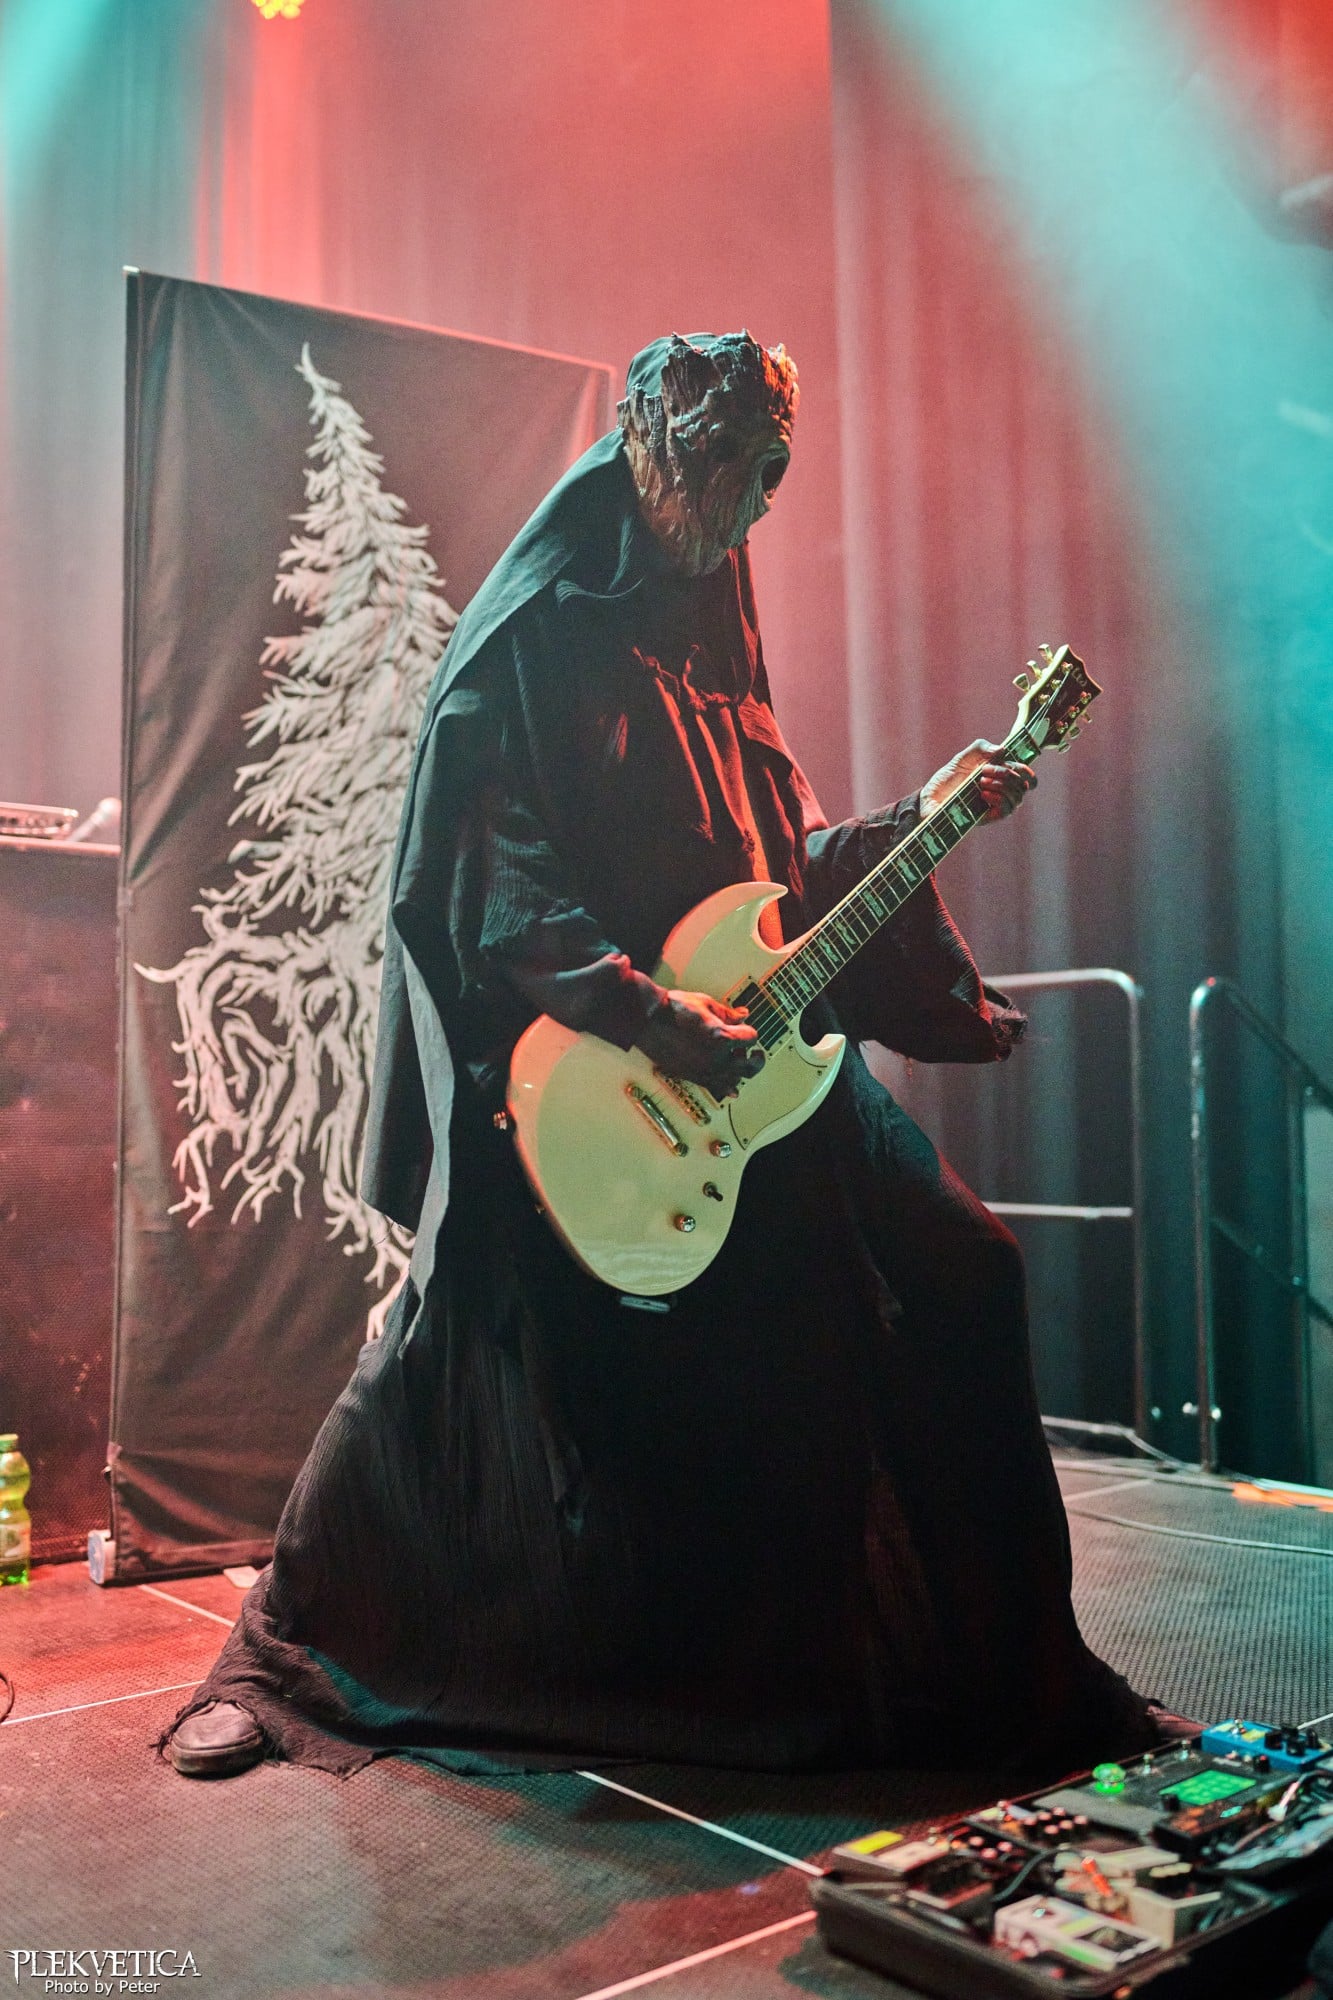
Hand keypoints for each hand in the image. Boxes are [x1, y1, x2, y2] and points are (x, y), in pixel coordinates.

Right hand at [636, 989, 763, 1097]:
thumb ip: (728, 1013)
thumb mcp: (706, 1004)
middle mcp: (715, 1058)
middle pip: (749, 1066)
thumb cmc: (673, 1009)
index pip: (751, 1038)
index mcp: (721, 1037)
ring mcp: (703, 1070)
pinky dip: (726, 1088)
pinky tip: (731, 1090)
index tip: (745, 1027)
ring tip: (737, 1061)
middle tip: (757, 1054)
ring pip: (734, 1079)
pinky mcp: (691, 1075)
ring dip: (740, 1071)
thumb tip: (743, 1015)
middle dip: (755, 1058)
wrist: (646, 1019)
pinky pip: (715, 1087)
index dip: (749, 1031)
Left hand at [920, 739, 1035, 822]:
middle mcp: (1001, 791)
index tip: (1017, 764)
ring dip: (1002, 786)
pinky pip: (1006, 810)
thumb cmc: (947, 779)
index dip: (1027, 771)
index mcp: (999, 776)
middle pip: (1023, 785)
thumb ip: (980, 748)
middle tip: (984, 770)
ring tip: (981, 782)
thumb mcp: (962, 758)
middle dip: (1007, 774)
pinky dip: (998, 799)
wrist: (930, 798)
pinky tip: (983, 793)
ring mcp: (995, 805)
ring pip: (1017, 798)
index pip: (1025, 775)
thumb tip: (1002, 750)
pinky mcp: (989, 817)